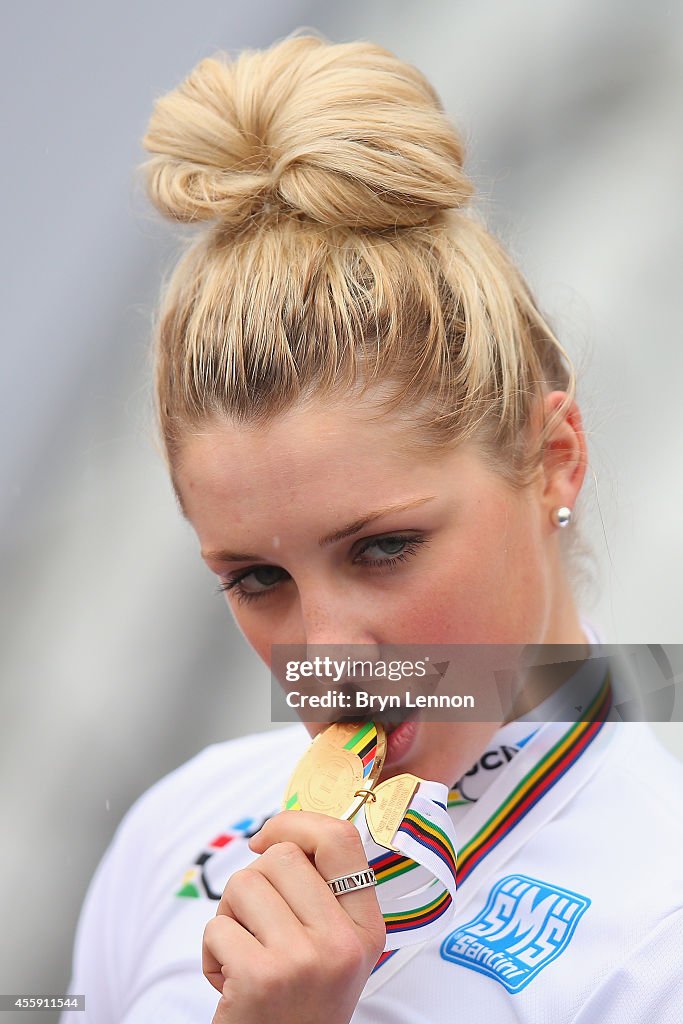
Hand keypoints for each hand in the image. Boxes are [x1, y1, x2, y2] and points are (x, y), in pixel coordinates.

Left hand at [202, 810, 386, 1023]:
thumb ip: (319, 893)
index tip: (269, 836)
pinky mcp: (262, 977)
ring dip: (229, 916)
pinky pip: (216, 927)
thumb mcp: (331, 947)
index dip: (296, 822)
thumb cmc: (296, 1001)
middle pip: (281, 856)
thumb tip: (278, 831)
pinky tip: (230, 983)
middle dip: (253, 881)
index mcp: (367, 927)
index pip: (341, 839)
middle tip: (255, 924)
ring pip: (243, 885)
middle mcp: (344, 942)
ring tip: (244, 954)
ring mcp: (305, 959)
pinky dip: (212, 953)